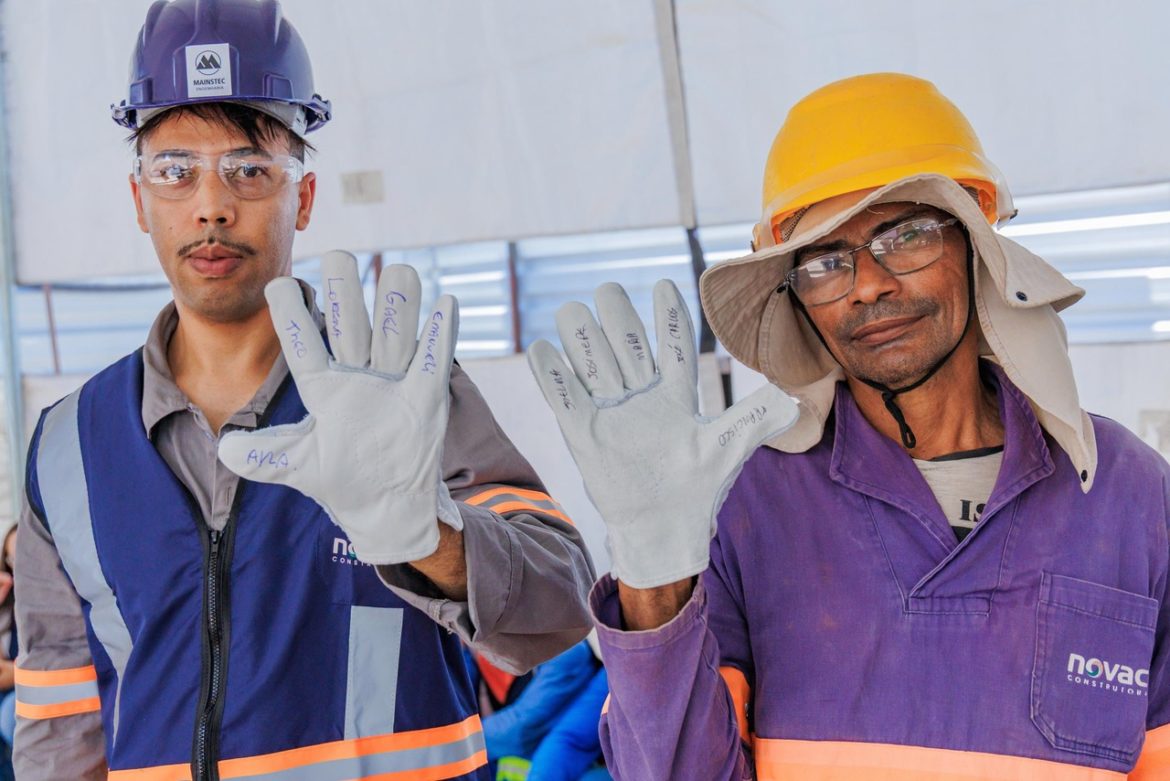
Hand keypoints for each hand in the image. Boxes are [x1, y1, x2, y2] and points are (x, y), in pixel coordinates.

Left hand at [219, 251, 461, 564]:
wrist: (387, 504)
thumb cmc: (343, 481)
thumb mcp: (301, 466)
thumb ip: (265, 456)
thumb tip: (224, 450)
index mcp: (325, 389)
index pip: (305, 347)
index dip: (293, 319)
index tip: (278, 285)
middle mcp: (358, 376)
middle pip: (350, 327)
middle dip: (345, 293)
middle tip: (338, 257)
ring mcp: (394, 384)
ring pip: (394, 335)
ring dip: (398, 305)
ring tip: (398, 271)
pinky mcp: (426, 396)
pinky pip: (435, 360)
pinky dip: (440, 335)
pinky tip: (445, 305)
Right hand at [527, 280, 798, 588]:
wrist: (662, 530)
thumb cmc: (696, 490)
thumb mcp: (727, 449)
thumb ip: (754, 419)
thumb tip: (796, 399)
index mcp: (676, 395)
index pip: (675, 346)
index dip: (669, 317)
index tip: (664, 285)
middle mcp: (642, 396)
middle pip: (626, 345)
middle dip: (617, 317)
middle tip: (609, 291)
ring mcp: (611, 412)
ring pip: (593, 363)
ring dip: (581, 335)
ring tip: (572, 310)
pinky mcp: (584, 434)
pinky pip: (564, 399)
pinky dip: (552, 375)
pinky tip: (543, 349)